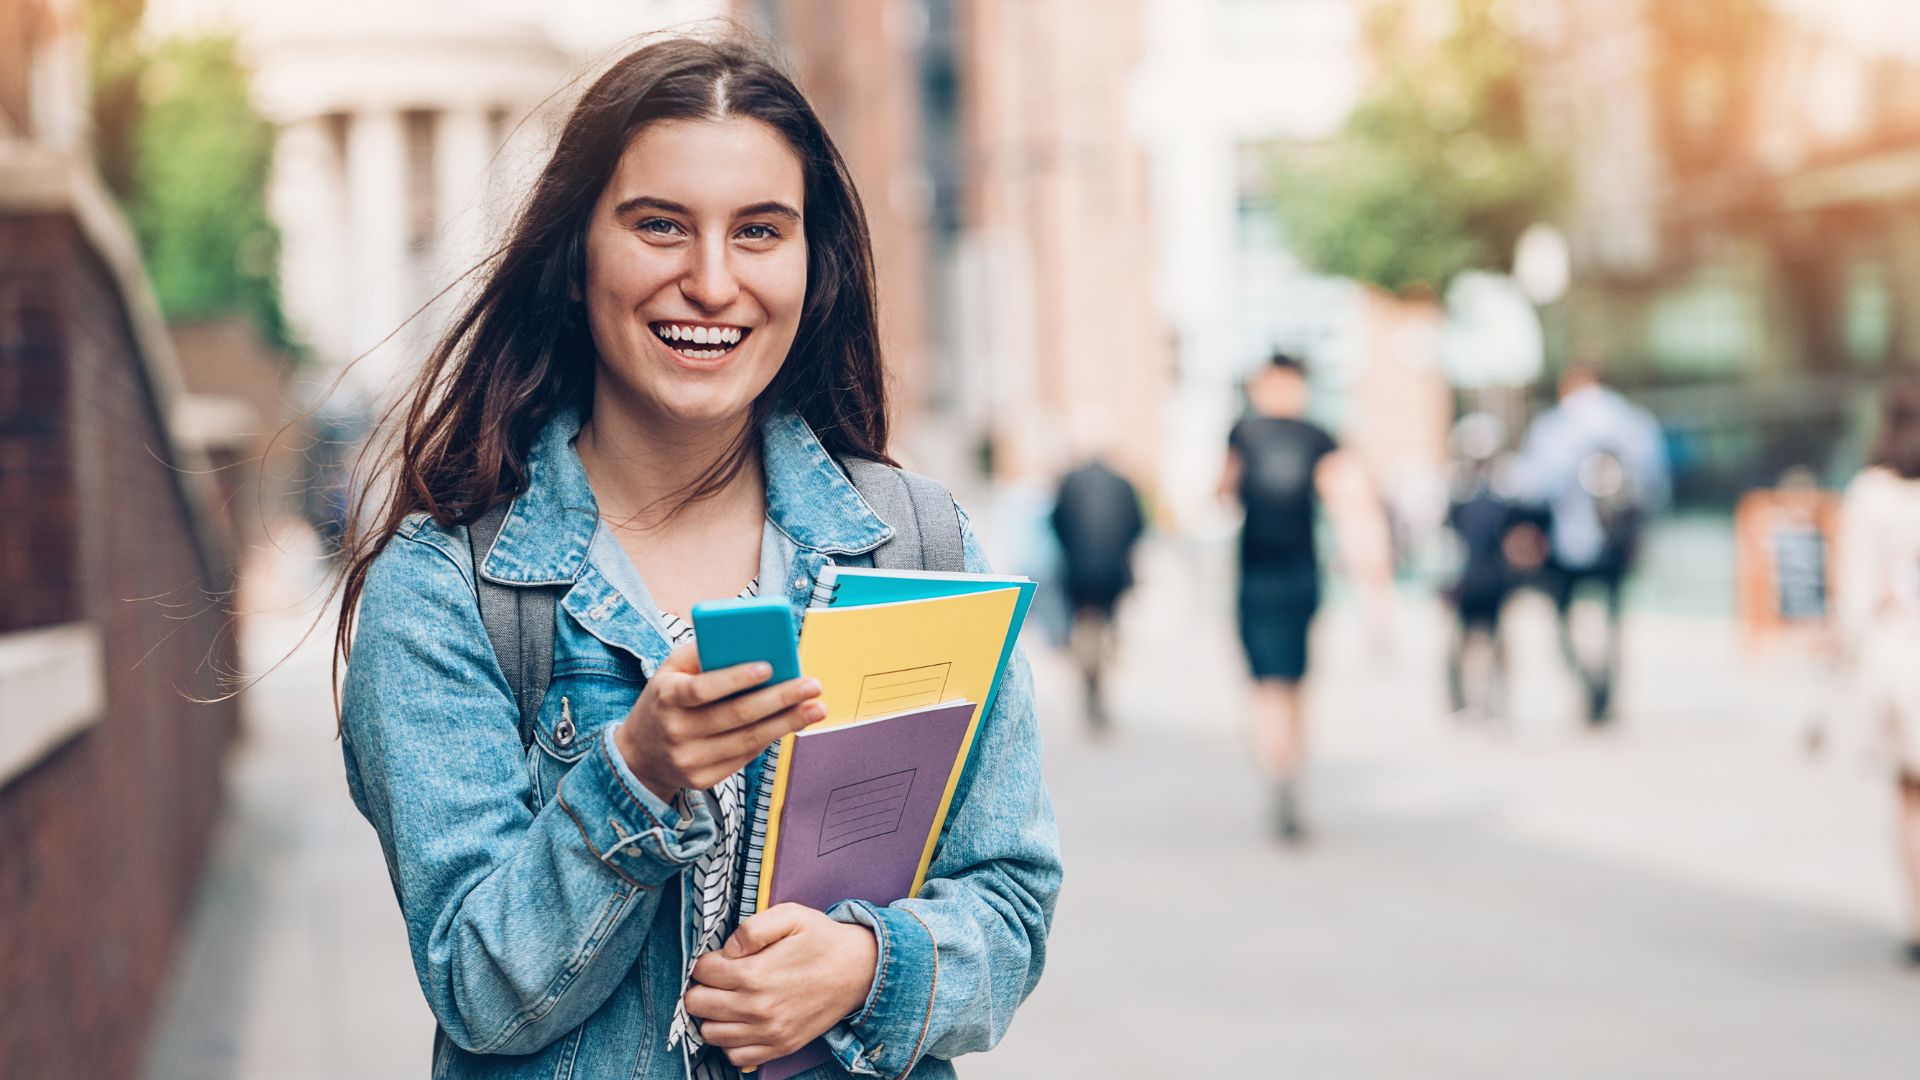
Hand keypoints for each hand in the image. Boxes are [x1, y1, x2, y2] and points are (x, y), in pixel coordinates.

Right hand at [614, 643, 823, 801]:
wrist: (639, 753)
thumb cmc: (666, 699)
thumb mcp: (671, 669)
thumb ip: (703, 651)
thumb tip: (747, 639)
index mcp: (667, 696)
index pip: (703, 689)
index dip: (736, 678)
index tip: (769, 667)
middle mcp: (676, 730)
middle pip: (736, 716)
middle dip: (780, 699)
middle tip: (813, 686)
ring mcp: (689, 759)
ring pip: (747, 740)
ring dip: (787, 723)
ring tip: (816, 708)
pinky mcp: (702, 779)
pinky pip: (745, 757)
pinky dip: (771, 738)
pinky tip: (792, 724)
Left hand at [684, 903, 878, 1069]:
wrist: (860, 971)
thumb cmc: (823, 940)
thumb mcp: (791, 915)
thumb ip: (752, 927)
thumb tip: (726, 949)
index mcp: (755, 973)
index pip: (701, 971)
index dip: (706, 960)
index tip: (719, 958)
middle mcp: (757, 1008)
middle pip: (697, 1004)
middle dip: (702, 986)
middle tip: (720, 977)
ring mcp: (768, 1032)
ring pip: (709, 1033)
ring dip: (712, 1015)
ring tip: (728, 998)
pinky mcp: (779, 1047)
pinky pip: (735, 1056)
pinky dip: (730, 1041)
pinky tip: (740, 1021)